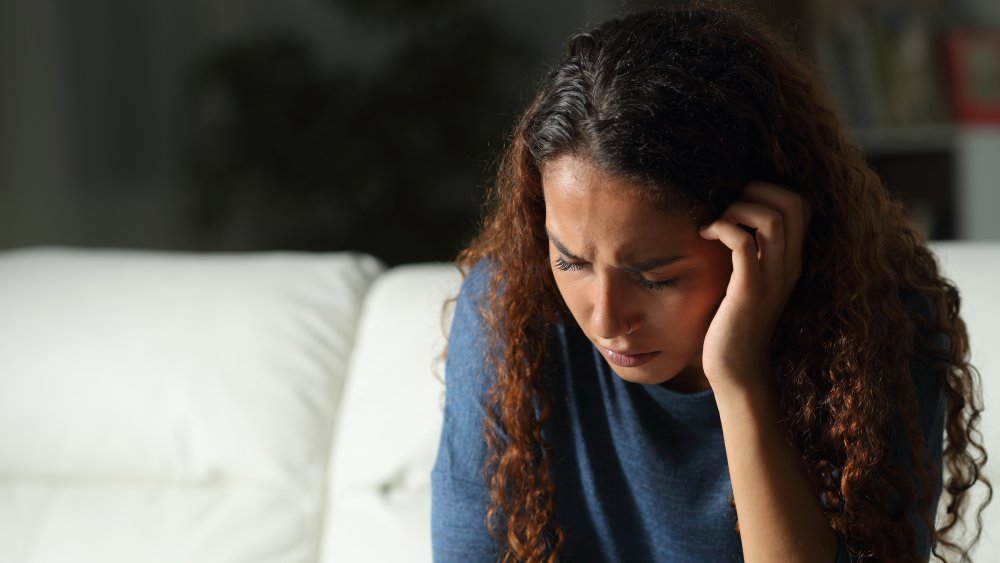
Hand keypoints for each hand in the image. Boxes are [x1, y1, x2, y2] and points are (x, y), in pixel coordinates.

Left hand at [697, 182, 809, 391]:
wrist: (736, 369)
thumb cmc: (733, 321)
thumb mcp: (747, 278)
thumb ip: (749, 250)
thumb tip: (727, 214)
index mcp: (791, 259)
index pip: (802, 203)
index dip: (771, 188)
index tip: (738, 201)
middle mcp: (789, 265)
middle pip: (794, 202)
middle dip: (757, 190)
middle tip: (727, 206)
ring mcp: (772, 278)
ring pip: (773, 219)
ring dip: (738, 208)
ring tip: (716, 222)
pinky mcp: (749, 292)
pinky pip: (743, 245)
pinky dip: (723, 228)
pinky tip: (705, 235)